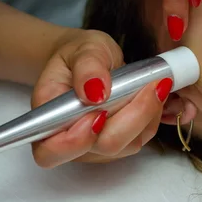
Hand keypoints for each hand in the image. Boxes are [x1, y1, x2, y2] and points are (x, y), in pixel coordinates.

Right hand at [30, 28, 172, 166]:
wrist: (89, 61)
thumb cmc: (78, 56)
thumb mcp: (82, 49)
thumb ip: (86, 68)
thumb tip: (95, 92)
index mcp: (48, 121)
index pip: (51, 152)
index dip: (75, 141)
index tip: (99, 113)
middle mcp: (71, 142)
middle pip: (103, 147)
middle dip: (131, 118)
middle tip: (148, 86)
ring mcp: (97, 147)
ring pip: (128, 144)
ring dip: (146, 114)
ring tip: (153, 83)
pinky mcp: (121, 143)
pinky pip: (142, 137)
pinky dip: (152, 116)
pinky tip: (153, 94)